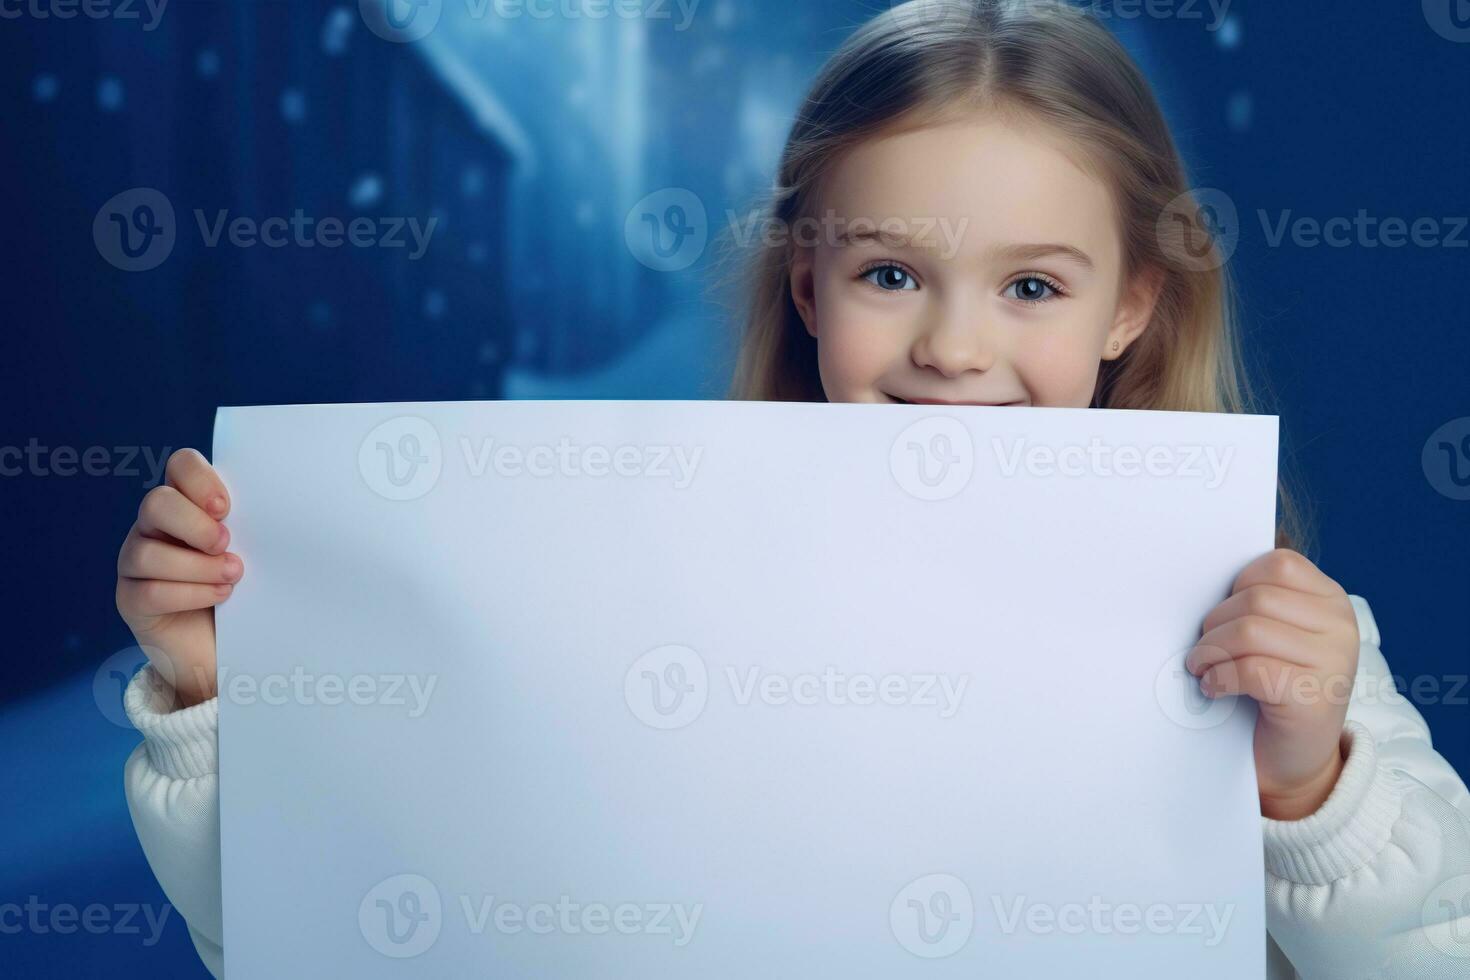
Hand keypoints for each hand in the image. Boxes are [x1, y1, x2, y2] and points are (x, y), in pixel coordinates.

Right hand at [115, 448, 240, 706]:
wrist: (228, 647)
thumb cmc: (248, 591)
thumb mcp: (256, 552)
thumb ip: (254, 527)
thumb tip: (284, 511)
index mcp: (188, 502)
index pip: (180, 465)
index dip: (199, 479)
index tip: (227, 507)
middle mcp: (156, 527)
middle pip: (156, 503)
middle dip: (195, 524)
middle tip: (226, 544)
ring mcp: (137, 561)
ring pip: (147, 551)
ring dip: (197, 566)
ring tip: (233, 577)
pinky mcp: (131, 599)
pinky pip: (148, 591)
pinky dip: (189, 594)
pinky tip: (220, 597)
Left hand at [1187, 549, 1359, 820]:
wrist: (1294, 759)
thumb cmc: (1273, 688)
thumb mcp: (1274, 635)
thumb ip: (1257, 603)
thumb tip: (1201, 580)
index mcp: (1332, 602)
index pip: (1278, 564)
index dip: (1238, 586)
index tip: (1224, 616)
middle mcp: (1341, 627)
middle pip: (1256, 599)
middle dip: (1215, 624)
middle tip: (1204, 650)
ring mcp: (1333, 662)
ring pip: (1249, 631)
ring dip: (1211, 651)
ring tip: (1203, 667)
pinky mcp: (1313, 697)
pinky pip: (1251, 670)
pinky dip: (1220, 678)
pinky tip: (1214, 688)